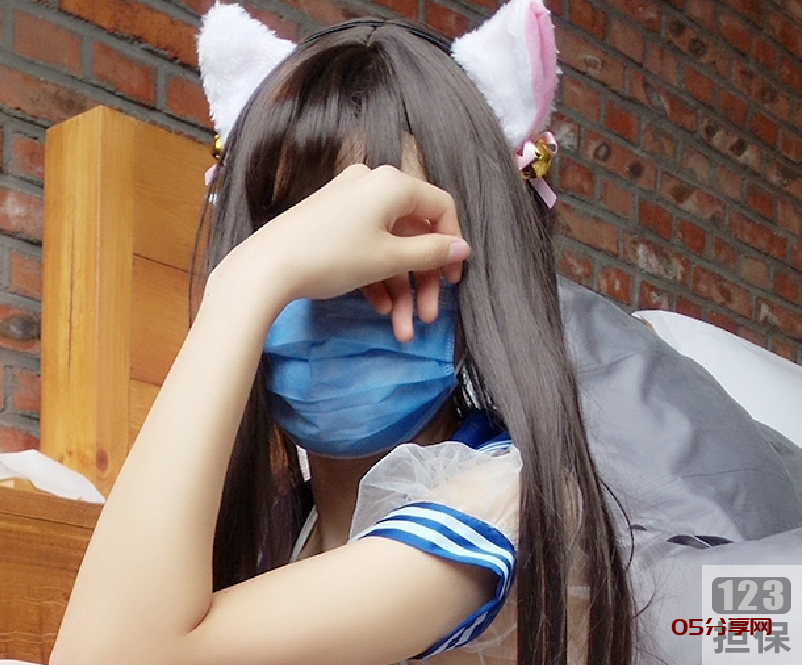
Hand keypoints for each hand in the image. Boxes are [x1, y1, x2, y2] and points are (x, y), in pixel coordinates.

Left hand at [210, 164, 470, 339]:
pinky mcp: (332, 223)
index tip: (453, 281)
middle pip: (414, 234)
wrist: (267, 266)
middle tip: (428, 317)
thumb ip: (431, 253)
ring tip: (402, 329)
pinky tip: (380, 309)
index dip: (452, 246)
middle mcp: (373, 186)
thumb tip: (463, 248)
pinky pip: (366, 246)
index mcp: (393, 184)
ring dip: (400, 289)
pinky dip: (376, 276)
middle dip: (422, 282)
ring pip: (389, 247)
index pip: (440, 209)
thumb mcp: (389, 258)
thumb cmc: (335, 256)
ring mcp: (350, 204)